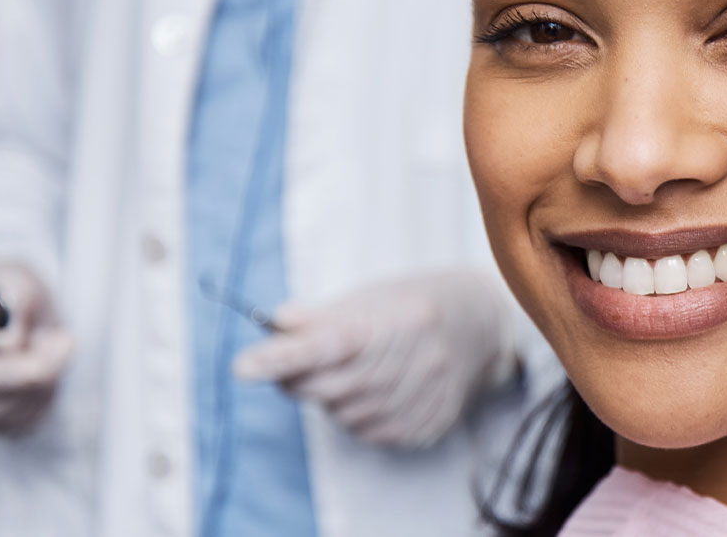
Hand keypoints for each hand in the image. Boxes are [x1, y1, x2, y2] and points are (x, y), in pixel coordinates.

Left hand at [231, 269, 517, 448]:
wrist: (483, 326)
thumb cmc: (415, 304)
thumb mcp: (371, 295)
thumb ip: (321, 314)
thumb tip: (275, 324)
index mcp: (395, 321)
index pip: (327, 344)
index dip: (282, 357)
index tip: (243, 366)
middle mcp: (412, 363)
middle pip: (325, 386)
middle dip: (298, 376)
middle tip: (298, 358)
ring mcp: (421, 400)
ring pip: (341, 414)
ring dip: (330, 394)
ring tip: (356, 367)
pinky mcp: (424, 427)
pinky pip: (365, 431)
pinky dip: (355, 412)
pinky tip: (375, 389)